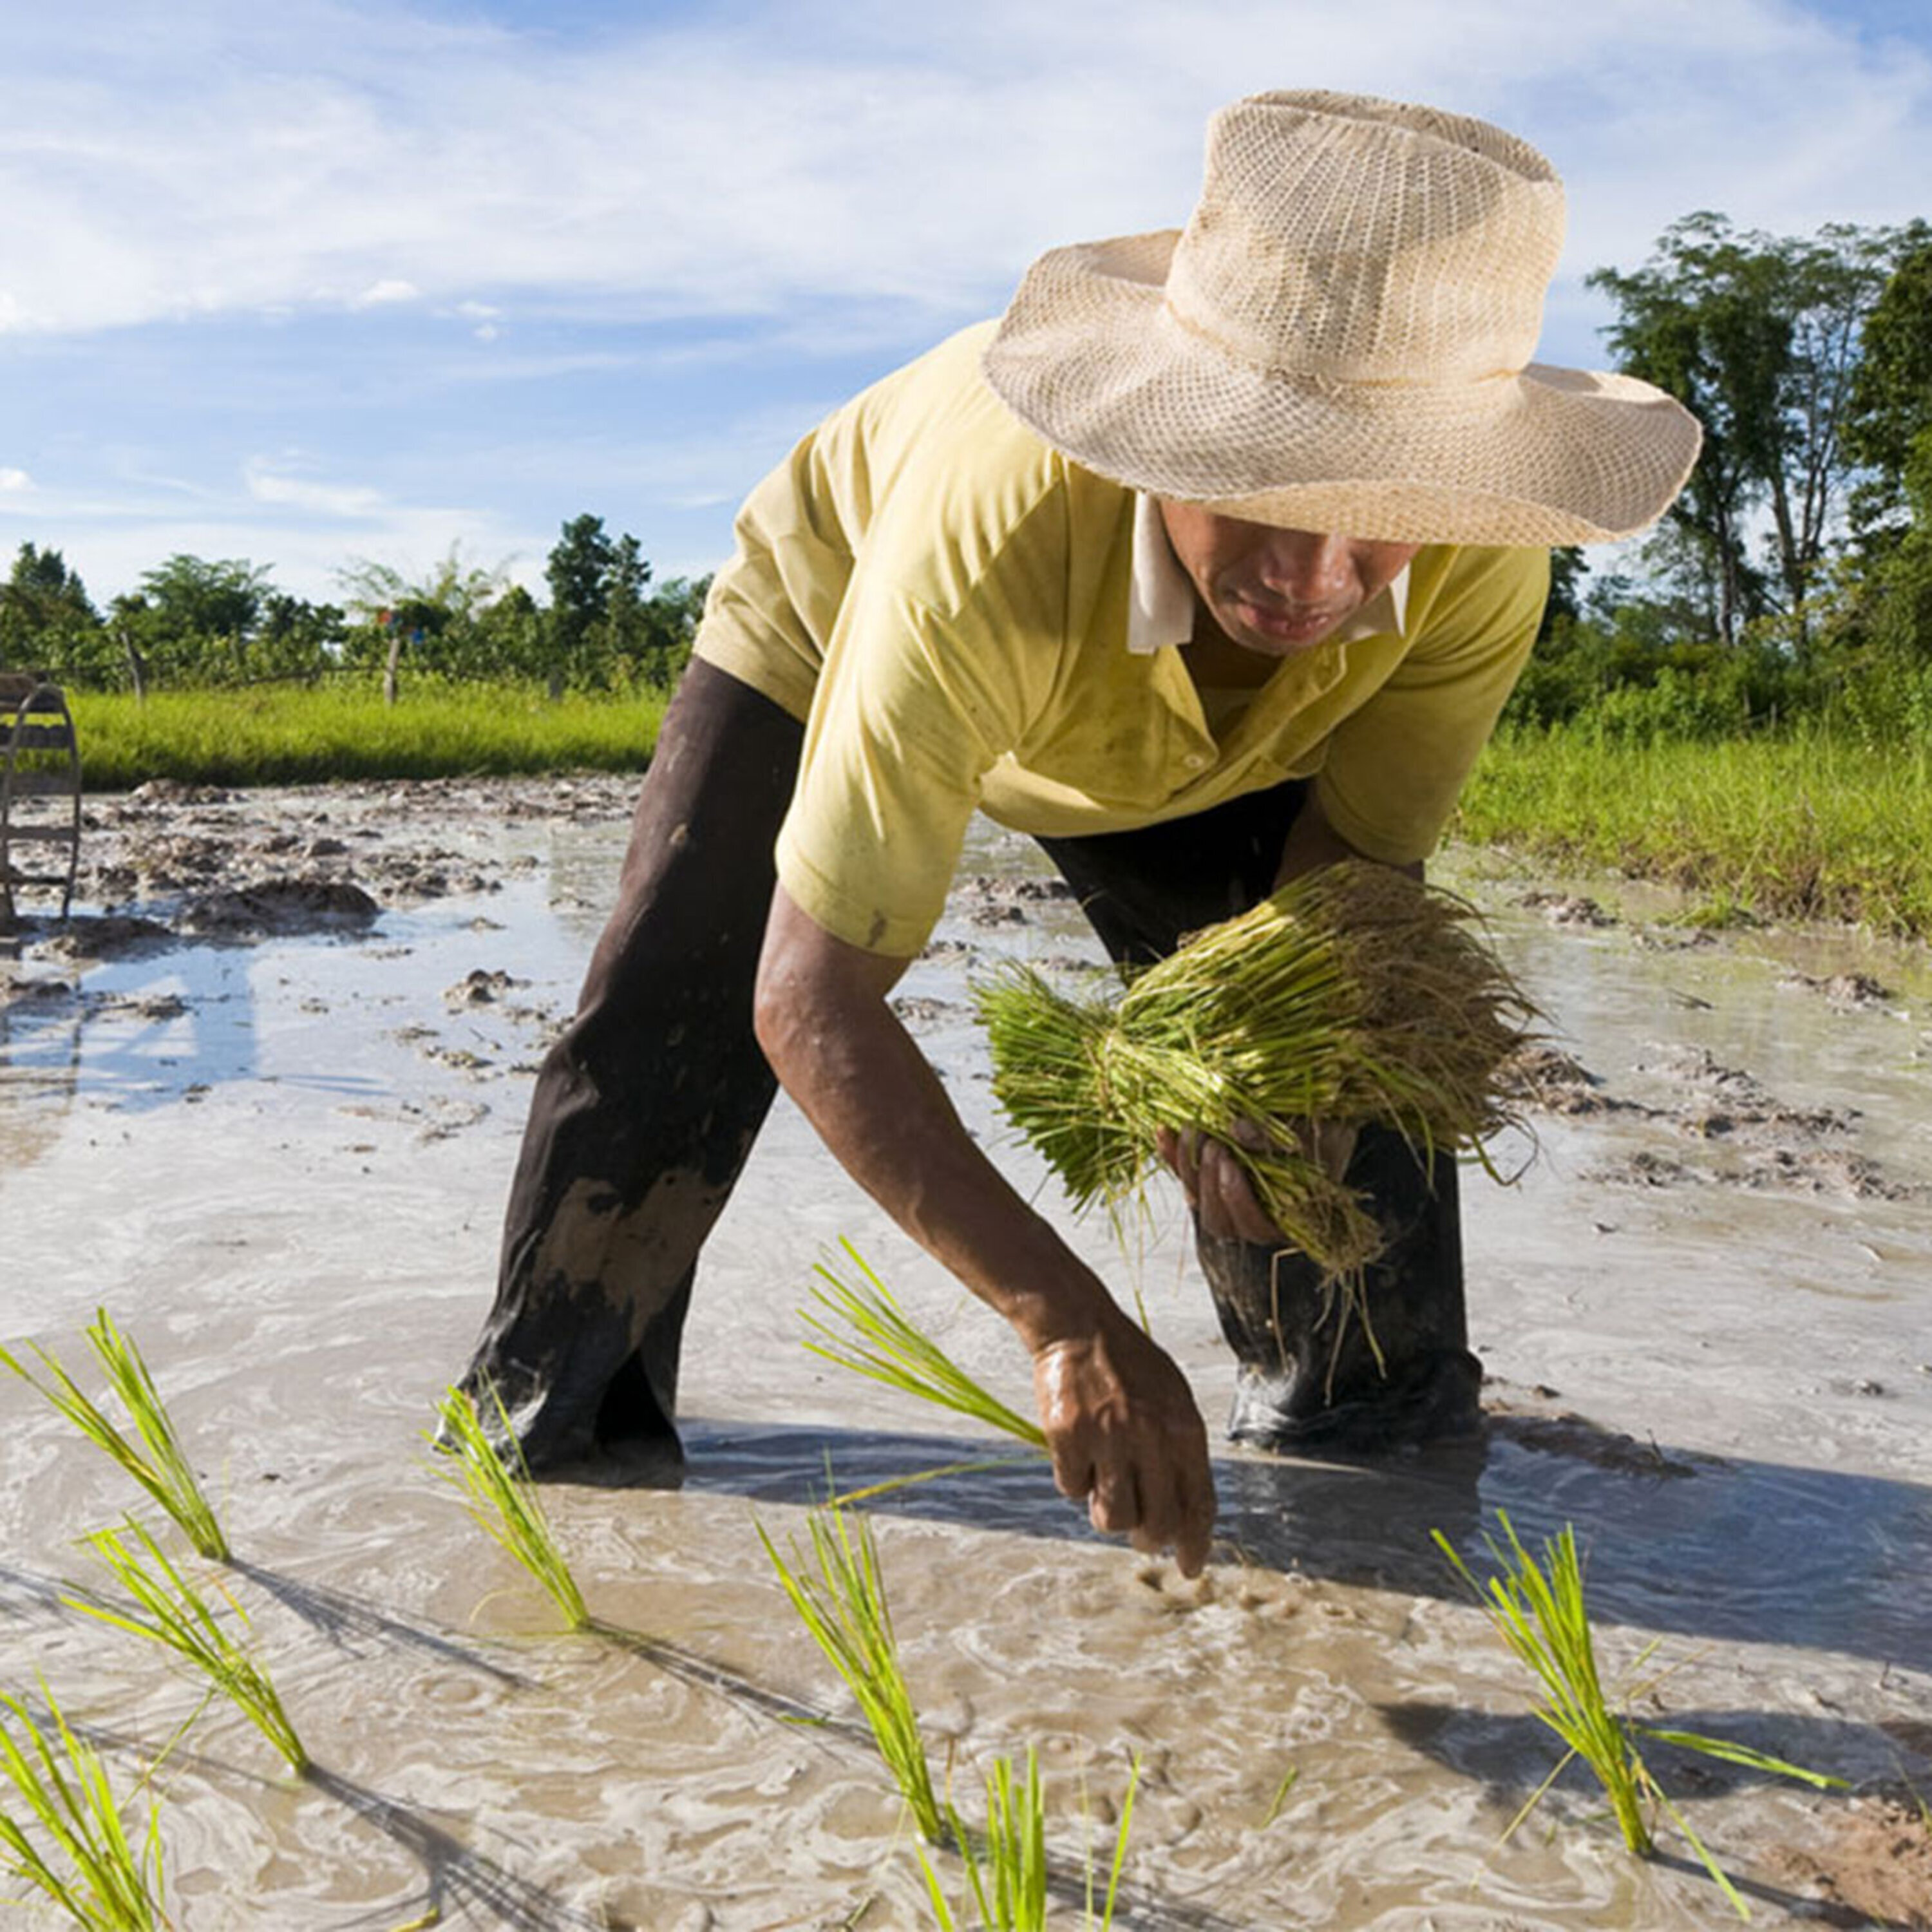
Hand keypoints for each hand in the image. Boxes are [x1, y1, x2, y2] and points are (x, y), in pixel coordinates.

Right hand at [1031, 1309, 1215, 1577]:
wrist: (1079, 1327)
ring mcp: (1107, 1437)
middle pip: (1158, 1523)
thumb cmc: (1130, 1367)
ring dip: (1108, 1515)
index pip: (1200, 1503)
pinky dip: (1075, 1480)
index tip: (1190, 1568)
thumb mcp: (1173, 1401)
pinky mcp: (1068, 1437)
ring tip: (1105, 1488)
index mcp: (1184, 1429)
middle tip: (1140, 1534)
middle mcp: (1150, 1437)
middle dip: (1148, 1539)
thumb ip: (1180, 1453)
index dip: (1196, 1544)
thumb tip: (1183, 1516)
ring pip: (1113, 1518)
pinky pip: (1072, 1489)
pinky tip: (1078, 1452)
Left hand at [1155, 1119, 1358, 1243]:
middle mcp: (1255, 1221)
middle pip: (1219, 1221)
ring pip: (1198, 1201)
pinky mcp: (1210, 1181)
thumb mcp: (1313, 1133)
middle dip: (1210, 1180)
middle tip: (1213, 1142)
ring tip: (1195, 1130)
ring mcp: (1228, 1202)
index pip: (1256, 1226)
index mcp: (1288, 1222)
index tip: (1232, 1161)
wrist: (1320, 1123)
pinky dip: (1172, 1155)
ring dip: (1190, 1167)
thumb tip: (1238, 1130)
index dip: (1237, 1198)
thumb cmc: (1325, 1133)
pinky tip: (1164, 1130)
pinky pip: (1184, 1177)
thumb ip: (1276, 1137)